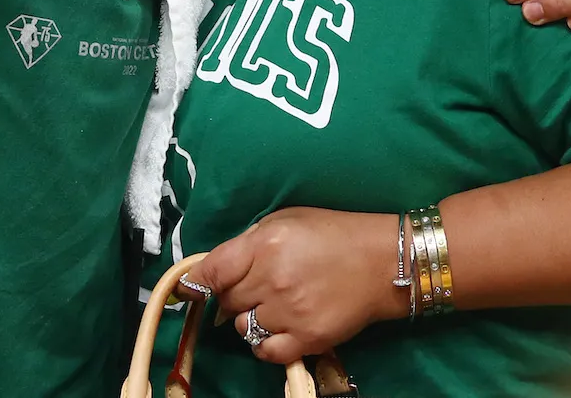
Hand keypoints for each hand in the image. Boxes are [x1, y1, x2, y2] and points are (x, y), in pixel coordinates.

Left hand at [189, 208, 402, 366]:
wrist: (383, 262)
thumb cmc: (332, 233)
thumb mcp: (286, 220)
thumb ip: (249, 243)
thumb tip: (216, 269)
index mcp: (265, 244)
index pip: (211, 271)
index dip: (195, 282)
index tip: (188, 288)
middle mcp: (272, 279)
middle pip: (226, 300)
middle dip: (232, 295)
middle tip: (253, 286)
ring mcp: (289, 312)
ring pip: (242, 326)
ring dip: (250, 317)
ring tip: (271, 305)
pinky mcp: (307, 338)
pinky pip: (264, 351)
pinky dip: (263, 343)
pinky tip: (275, 328)